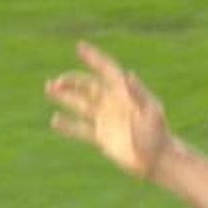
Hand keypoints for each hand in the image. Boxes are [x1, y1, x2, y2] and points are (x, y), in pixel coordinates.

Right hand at [44, 42, 171, 177]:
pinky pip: (81, 128)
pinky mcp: (102, 137)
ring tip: (49, 89)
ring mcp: (106, 120)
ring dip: (65, 96)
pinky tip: (55, 120)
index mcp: (125, 93)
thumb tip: (128, 74)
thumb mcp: (151, 112)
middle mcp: (113, 103)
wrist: (158, 159)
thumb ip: (138, 93)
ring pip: (81, 104)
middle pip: (88, 86)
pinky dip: (68, 125)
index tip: (79, 47)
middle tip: (56, 82)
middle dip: (72, 81)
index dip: (94, 58)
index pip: (107, 70)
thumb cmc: (158, 134)